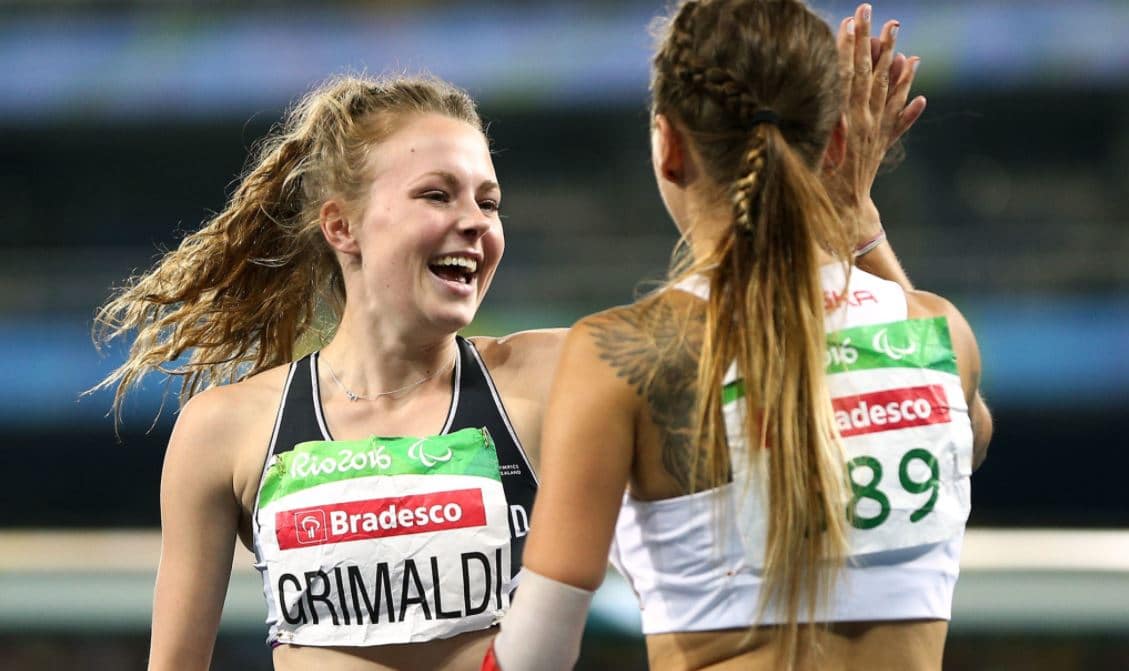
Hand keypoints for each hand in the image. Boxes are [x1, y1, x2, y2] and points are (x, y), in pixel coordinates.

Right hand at [825, 3, 925, 241]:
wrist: (846, 222)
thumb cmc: (821, 196)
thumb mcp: (810, 163)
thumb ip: (810, 138)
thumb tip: (799, 113)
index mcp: (848, 126)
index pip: (848, 80)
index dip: (847, 51)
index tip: (848, 24)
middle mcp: (867, 126)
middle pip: (870, 76)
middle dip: (869, 42)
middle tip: (871, 12)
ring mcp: (878, 135)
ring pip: (889, 92)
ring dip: (893, 61)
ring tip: (898, 35)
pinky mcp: (881, 148)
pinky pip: (899, 123)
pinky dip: (910, 107)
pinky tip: (920, 94)